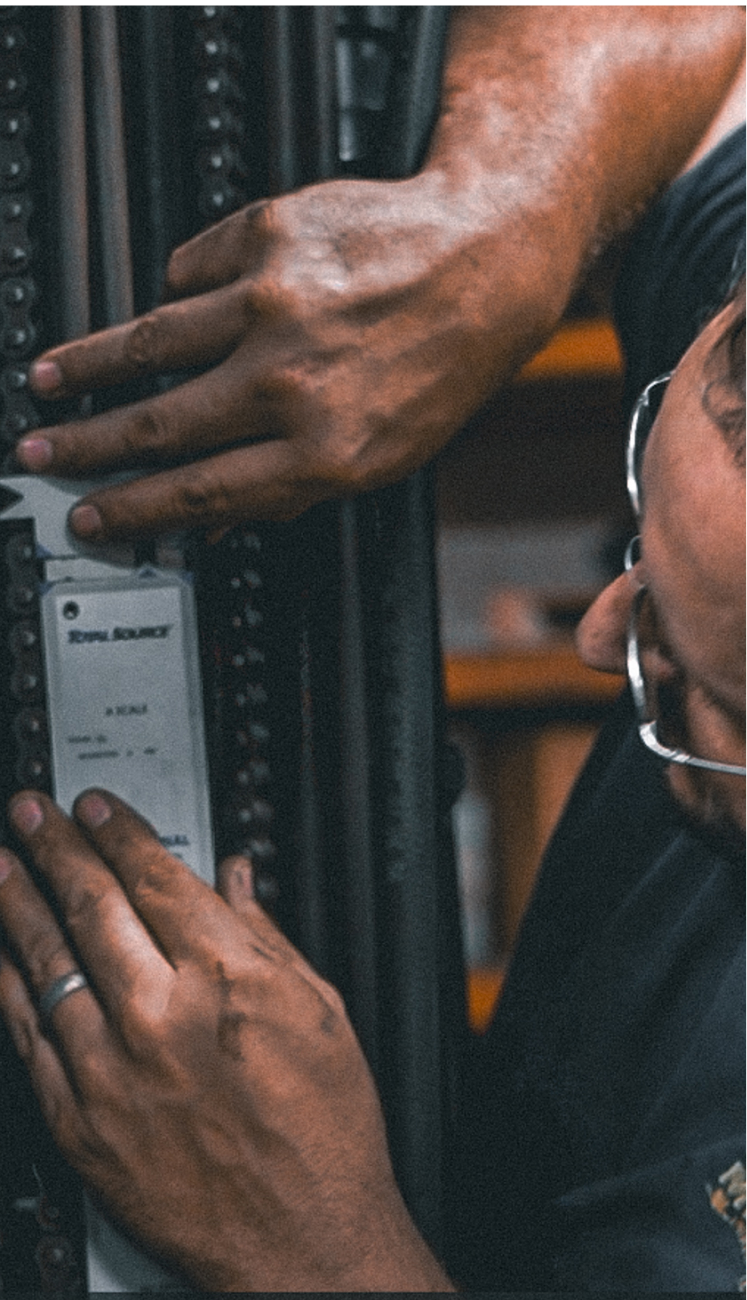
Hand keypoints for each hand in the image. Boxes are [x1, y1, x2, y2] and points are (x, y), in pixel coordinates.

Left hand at [0, 790, 450, 1290]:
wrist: (302, 1245)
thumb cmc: (324, 1134)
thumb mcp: (321, 1014)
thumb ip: (268, 937)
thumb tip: (236, 881)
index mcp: (230, 979)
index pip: (156, 879)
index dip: (118, 832)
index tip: (94, 807)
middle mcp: (164, 1016)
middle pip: (92, 906)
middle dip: (55, 847)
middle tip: (30, 813)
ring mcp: (114, 1071)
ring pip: (48, 964)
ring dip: (16, 904)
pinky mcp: (82, 1123)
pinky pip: (28, 1040)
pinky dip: (7, 989)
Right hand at [15, 6, 742, 542]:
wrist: (486, 256)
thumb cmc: (443, 361)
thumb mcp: (385, 455)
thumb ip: (292, 488)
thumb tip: (213, 514)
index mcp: (324, 448)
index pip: (199, 490)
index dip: (134, 509)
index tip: (94, 515)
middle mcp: (292, 379)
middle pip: (161, 421)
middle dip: (89, 444)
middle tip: (44, 453)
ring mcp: (274, 303)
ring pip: (153, 339)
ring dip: (91, 365)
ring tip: (52, 379)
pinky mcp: (267, 237)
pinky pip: (190, 270)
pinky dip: (179, 291)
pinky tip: (178, 304)